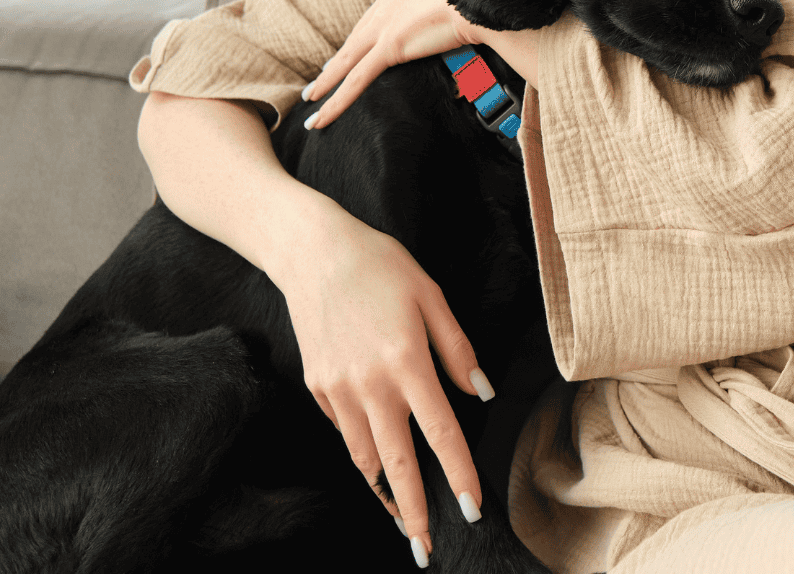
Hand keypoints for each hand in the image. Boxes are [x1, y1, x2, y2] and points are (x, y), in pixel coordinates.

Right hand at [277, 198, 492, 564]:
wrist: (312, 250)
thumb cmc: (379, 265)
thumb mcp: (430, 294)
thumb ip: (457, 349)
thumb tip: (481, 392)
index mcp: (406, 361)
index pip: (440, 433)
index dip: (459, 475)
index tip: (472, 508)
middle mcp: (369, 384)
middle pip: (396, 464)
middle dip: (414, 512)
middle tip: (426, 549)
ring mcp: (337, 389)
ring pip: (363, 456)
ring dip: (384, 491)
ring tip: (403, 516)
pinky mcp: (316, 385)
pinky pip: (343, 428)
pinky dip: (361, 448)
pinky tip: (374, 456)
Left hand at [303, 0, 472, 129]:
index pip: (380, 10)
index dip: (367, 29)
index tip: (359, 40)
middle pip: (358, 34)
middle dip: (340, 56)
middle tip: (324, 74)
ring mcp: (386, 23)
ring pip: (348, 58)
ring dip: (328, 80)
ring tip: (313, 96)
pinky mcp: (390, 46)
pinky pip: (357, 78)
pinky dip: (337, 100)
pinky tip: (322, 116)